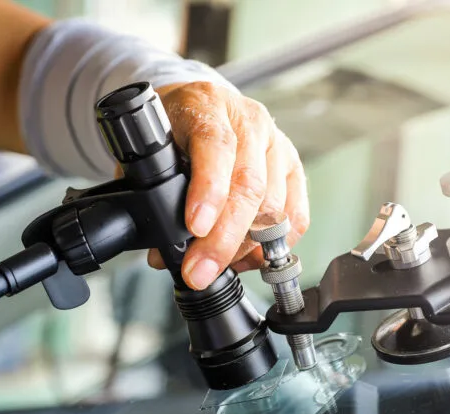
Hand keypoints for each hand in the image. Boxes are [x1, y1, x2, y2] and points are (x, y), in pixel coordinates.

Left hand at [150, 81, 309, 288]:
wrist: (199, 107)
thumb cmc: (173, 129)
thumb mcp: (153, 146)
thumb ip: (153, 190)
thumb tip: (165, 252)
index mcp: (208, 105)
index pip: (216, 146)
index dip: (208, 190)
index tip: (194, 227)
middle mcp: (249, 121)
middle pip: (249, 184)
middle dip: (223, 238)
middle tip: (199, 271)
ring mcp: (276, 145)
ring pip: (273, 205)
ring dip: (244, 248)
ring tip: (216, 266)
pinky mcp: (293, 169)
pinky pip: (296, 216)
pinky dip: (273, 246)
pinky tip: (248, 258)